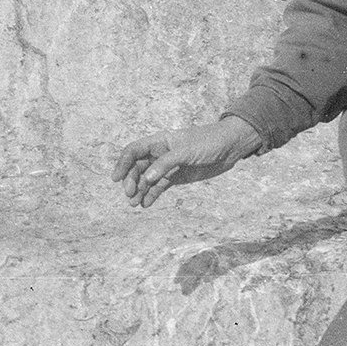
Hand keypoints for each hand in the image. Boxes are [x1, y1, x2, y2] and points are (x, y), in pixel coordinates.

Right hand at [112, 118, 264, 207]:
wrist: (230, 147)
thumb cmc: (209, 142)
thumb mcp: (187, 151)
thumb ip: (166, 164)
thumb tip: (146, 179)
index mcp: (160, 141)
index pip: (134, 151)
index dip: (123, 163)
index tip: (116, 179)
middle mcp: (161, 153)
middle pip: (138, 167)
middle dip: (131, 180)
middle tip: (130, 195)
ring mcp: (168, 166)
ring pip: (148, 179)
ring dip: (140, 191)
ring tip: (135, 204)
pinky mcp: (177, 177)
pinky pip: (160, 187)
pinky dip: (152, 195)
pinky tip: (146, 204)